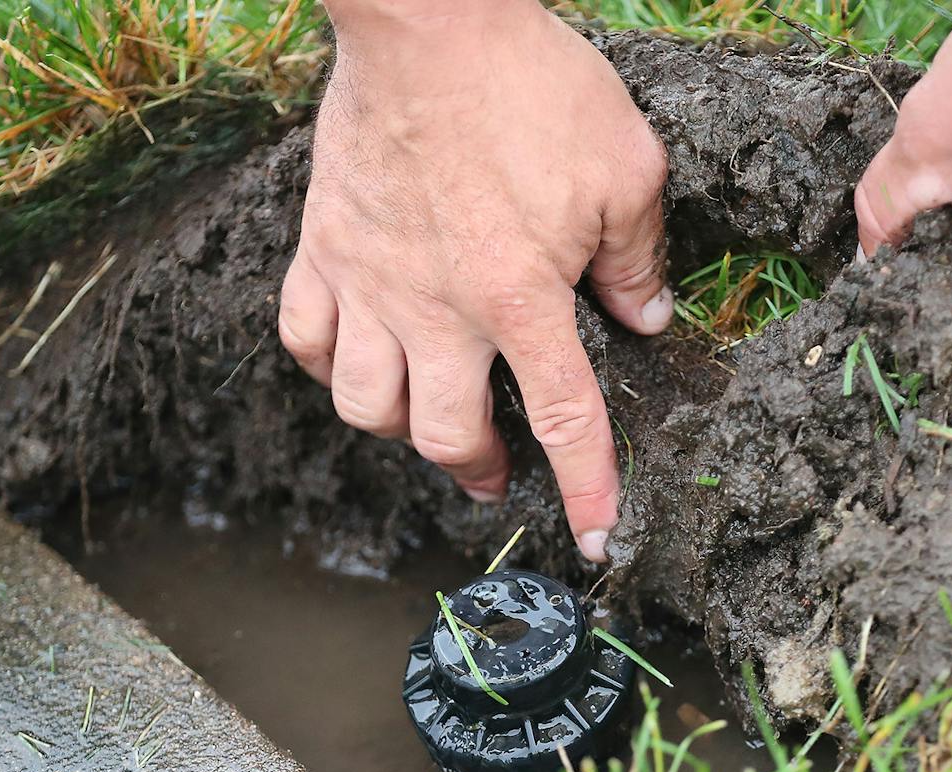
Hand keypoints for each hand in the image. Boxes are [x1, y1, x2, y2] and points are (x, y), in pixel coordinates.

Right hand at [279, 0, 671, 560]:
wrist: (428, 17)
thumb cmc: (532, 84)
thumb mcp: (626, 167)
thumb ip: (639, 258)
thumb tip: (646, 319)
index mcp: (521, 296)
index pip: (564, 418)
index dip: (587, 488)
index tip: (597, 538)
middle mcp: (438, 308)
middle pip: (447, 436)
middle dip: (480, 472)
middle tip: (499, 473)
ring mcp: (370, 282)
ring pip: (365, 406)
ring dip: (403, 432)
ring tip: (431, 421)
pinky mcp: (323, 247)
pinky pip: (304, 338)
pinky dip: (330, 366)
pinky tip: (358, 358)